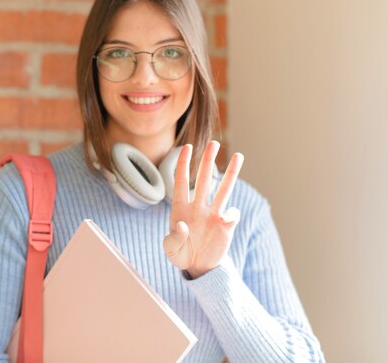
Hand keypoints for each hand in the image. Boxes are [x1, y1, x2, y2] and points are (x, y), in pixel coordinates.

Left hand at [162, 141, 243, 278]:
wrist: (197, 267)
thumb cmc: (180, 254)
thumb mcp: (171, 249)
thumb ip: (174, 237)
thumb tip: (182, 224)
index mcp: (180, 208)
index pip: (181, 181)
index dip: (183, 164)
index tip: (187, 147)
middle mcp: (198, 207)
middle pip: (203, 179)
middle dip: (208, 160)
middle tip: (214, 143)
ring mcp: (213, 215)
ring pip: (223, 189)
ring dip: (231, 173)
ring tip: (239, 156)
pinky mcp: (225, 226)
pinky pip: (232, 214)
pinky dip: (232, 213)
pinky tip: (227, 219)